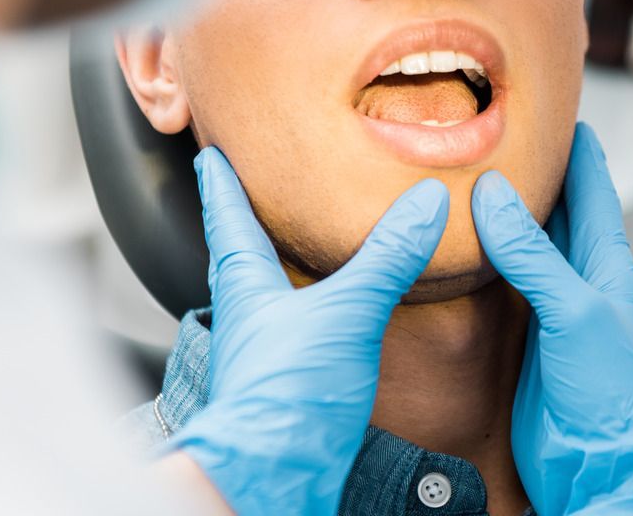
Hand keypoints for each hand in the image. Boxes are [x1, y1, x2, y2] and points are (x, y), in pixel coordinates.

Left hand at [171, 148, 449, 515]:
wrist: (272, 477)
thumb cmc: (286, 396)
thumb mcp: (346, 311)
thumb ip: (387, 256)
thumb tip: (423, 202)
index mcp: (246, 286)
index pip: (227, 219)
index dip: (220, 183)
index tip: (209, 154)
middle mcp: (248, 317)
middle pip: (237, 256)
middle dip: (243, 223)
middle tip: (247, 193)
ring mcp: (264, 355)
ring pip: (265, 297)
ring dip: (277, 270)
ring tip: (295, 252)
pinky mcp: (288, 387)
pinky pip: (295, 335)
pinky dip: (309, 314)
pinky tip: (331, 320)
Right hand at [472, 123, 632, 514]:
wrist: (603, 471)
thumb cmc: (613, 397)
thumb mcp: (576, 314)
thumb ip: (535, 256)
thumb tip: (494, 194)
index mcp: (609, 267)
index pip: (592, 190)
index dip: (575, 149)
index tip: (555, 109)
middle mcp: (582, 282)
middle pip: (557, 213)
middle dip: (535, 173)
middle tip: (500, 132)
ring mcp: (553, 311)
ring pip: (526, 248)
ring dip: (504, 215)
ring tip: (474, 175)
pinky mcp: (525, 339)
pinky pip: (504, 286)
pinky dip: (485, 260)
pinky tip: (463, 246)